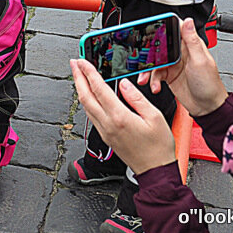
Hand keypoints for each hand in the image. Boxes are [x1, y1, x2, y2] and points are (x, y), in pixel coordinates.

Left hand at [71, 59, 176, 174]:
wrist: (155, 171)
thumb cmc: (159, 147)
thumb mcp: (155, 117)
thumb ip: (137, 98)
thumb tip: (124, 83)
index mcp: (120, 117)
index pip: (99, 89)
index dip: (89, 72)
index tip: (82, 61)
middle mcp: (108, 124)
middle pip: (85, 96)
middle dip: (77, 77)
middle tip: (74, 63)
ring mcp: (104, 131)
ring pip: (85, 106)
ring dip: (80, 89)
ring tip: (79, 76)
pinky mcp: (105, 136)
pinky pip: (91, 115)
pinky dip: (86, 101)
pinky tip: (88, 95)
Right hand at [137, 18, 227, 117]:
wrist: (208, 108)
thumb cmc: (210, 85)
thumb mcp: (201, 61)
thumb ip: (192, 41)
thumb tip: (188, 21)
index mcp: (190, 46)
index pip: (175, 29)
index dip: (163, 25)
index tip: (149, 26)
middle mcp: (180, 53)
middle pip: (159, 45)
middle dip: (147, 51)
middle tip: (141, 57)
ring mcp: (173, 65)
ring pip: (153, 61)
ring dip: (147, 70)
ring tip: (145, 78)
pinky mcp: (168, 76)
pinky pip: (154, 74)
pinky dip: (151, 80)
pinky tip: (154, 86)